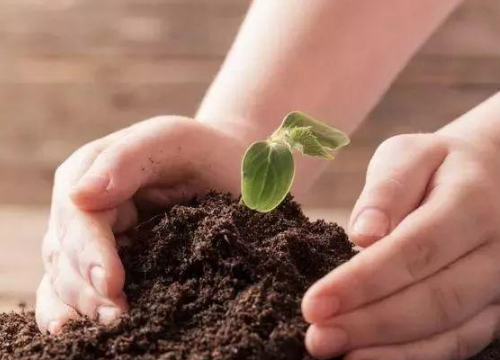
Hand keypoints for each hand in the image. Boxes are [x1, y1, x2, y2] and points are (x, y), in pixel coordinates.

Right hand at [35, 116, 243, 333]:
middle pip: (68, 254)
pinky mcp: (109, 260)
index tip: (112, 283)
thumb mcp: (168, 140)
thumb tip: (77, 195)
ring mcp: (94, 237)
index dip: (90, 254)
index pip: (79, 220)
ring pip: (66, 277)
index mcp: (90, 173)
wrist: (225, 167)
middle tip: (118, 317)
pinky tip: (75, 329)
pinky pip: (78, 287)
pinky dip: (71, 309)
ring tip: (109, 326)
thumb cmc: (201, 152)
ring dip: (81, 306)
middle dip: (88, 289)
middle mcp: (84, 208)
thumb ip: (125, 161)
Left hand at [302, 131, 499, 358]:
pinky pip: (462, 341)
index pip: (414, 249)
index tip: (314, 304)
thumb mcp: (409, 155)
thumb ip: (386, 190)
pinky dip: (415, 356)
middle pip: (434, 298)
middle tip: (317, 339)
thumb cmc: (437, 164)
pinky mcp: (497, 306)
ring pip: (451, 329)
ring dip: (390, 350)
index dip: (362, 281)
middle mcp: (497, 248)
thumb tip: (363, 234)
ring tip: (337, 354)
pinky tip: (371, 358)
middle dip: (370, 324)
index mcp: (471, 201)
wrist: (492, 176)